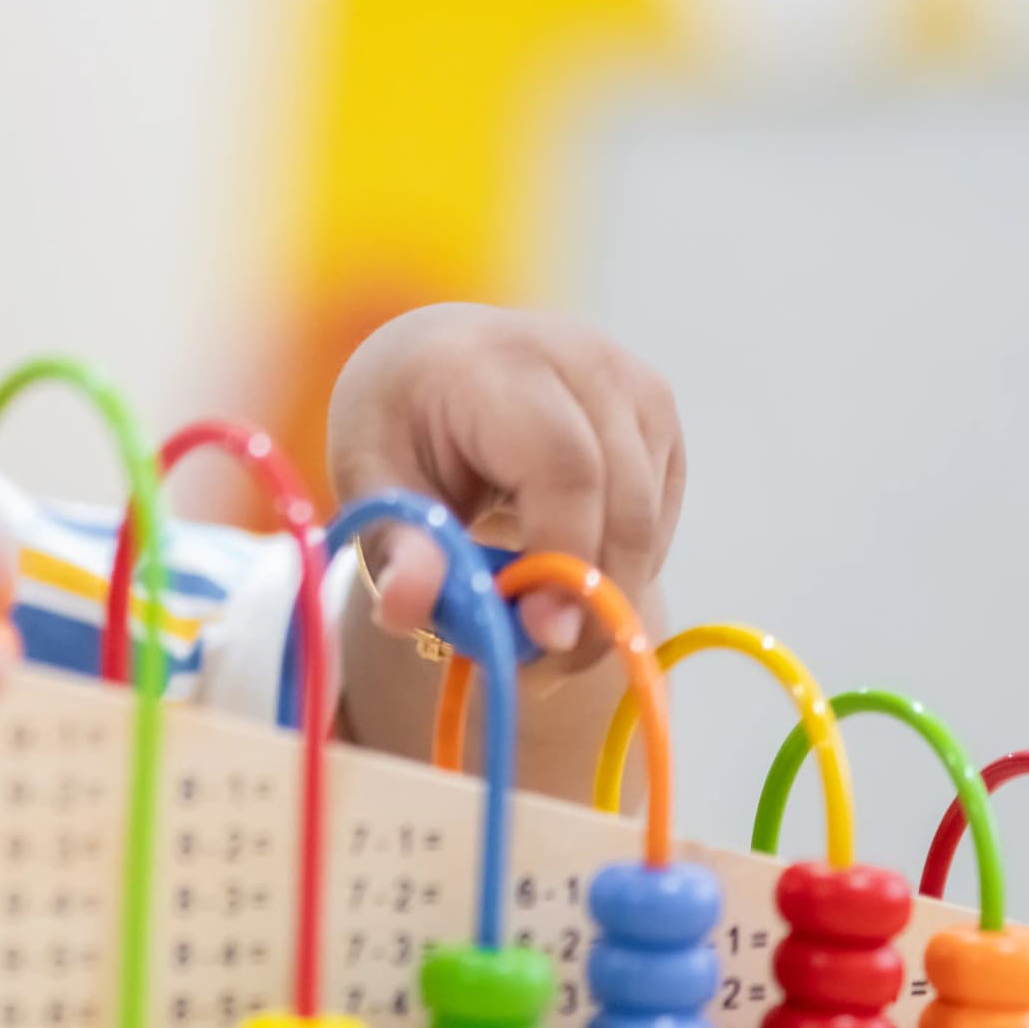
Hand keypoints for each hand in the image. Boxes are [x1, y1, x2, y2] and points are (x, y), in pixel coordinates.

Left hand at [327, 304, 684, 663]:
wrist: (438, 362)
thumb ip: (395, 547)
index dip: (563, 558)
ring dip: (606, 593)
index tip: (540, 640)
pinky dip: (620, 564)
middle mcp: (579, 358)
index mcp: (496, 363)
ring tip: (538, 629)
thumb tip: (408, 610)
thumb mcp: (370, 481)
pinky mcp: (657, 414)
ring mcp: (630, 382)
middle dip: (590, 599)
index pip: (563, 466)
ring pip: (648, 517)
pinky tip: (562, 573)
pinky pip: (658, 515)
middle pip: (621, 499)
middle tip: (540, 669)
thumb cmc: (401, 425)